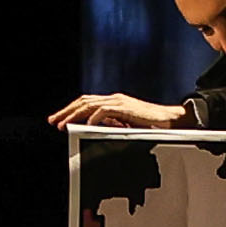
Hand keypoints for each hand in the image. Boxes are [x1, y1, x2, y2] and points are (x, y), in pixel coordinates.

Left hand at [49, 89, 188, 131]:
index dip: (70, 110)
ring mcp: (120, 102)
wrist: (171, 121)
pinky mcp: (126, 108)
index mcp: (113, 101)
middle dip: (66, 112)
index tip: (59, 120)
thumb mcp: (126, 123)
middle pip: (83, 101)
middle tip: (54, 121)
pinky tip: (86, 125)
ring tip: (64, 125)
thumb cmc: (152, 124)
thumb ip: (111, 123)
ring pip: (89, 105)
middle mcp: (114, 98)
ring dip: (74, 115)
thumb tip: (93, 128)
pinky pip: (104, 111)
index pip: (86, 102)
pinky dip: (93, 118)